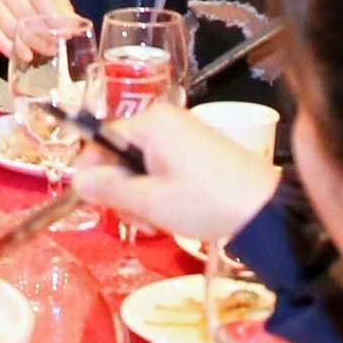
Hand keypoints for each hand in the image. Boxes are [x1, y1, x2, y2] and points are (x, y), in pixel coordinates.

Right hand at [0, 0, 81, 63]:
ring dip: (30, 43)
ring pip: (11, 27)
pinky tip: (25, 56)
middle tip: (56, 47)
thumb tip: (75, 26)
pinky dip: (10, 48)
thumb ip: (62, 7)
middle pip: (25, 13)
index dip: (53, 15)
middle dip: (43, 34)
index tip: (66, 33)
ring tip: (45, 53)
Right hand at [66, 101, 280, 247]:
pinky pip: (163, 165)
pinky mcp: (198, 149)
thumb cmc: (206, 202)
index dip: (94, 173)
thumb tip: (77, 180)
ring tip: (157, 223)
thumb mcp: (151, 202)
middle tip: (138, 221)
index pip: (102, 139)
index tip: (97, 204)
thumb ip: (110, 189)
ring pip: (142, 164)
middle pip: (121, 153)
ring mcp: (184, 133)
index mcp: (151, 123)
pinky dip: (160, 189)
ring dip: (142, 195)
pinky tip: (171, 213)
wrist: (265, 210)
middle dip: (123, 189)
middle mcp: (166, 120)